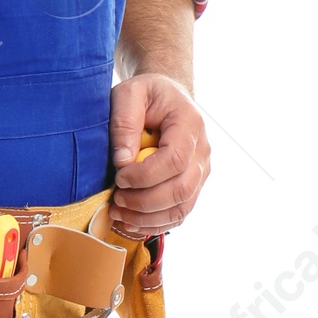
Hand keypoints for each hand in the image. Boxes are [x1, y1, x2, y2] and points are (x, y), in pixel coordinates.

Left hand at [107, 74, 210, 238]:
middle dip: (144, 201)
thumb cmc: (147, 94)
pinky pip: (178, 214)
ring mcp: (200, 172)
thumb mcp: (129, 93)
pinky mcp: (192, 186)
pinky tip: (130, 222)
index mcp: (189, 125)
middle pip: (180, 189)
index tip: (119, 177)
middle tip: (116, 199)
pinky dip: (154, 224)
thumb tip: (122, 161)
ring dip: (147, 218)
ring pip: (181, 208)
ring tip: (118, 213)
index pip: (174, 160)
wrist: (167, 98)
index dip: (145, 176)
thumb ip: (124, 122)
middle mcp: (202, 151)